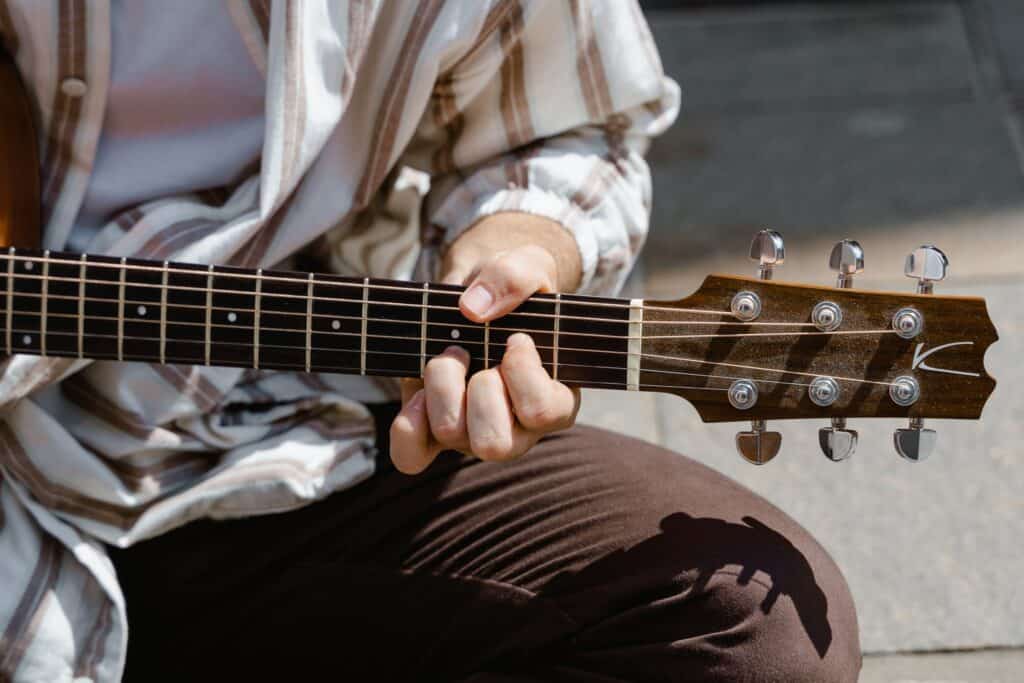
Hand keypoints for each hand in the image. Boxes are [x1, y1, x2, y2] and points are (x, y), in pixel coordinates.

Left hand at [389, 212, 582, 473]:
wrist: (479, 295)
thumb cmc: (514, 289)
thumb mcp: (527, 265)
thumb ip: (514, 276)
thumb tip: (472, 309)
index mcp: (554, 401)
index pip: (543, 413)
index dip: (523, 373)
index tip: (517, 338)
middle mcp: (516, 429)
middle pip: (494, 443)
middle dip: (479, 388)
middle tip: (477, 351)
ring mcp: (473, 435)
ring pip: (452, 435)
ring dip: (443, 385)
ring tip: (451, 353)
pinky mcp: (433, 434)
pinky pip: (411, 454)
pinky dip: (408, 422)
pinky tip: (417, 387)